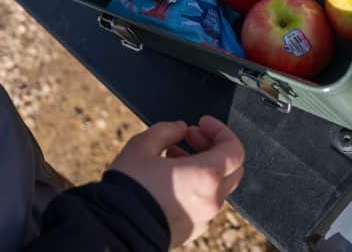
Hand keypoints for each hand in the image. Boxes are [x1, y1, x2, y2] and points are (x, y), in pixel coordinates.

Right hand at [110, 116, 245, 246]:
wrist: (117, 229)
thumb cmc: (129, 188)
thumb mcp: (142, 146)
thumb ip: (166, 131)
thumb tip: (179, 128)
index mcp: (204, 176)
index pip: (234, 149)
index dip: (220, 130)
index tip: (202, 123)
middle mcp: (211, 199)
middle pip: (231, 168)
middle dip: (213, 146)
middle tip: (190, 136)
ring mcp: (204, 217)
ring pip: (218, 186)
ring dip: (203, 165)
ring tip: (174, 154)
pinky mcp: (193, 229)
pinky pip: (204, 202)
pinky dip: (196, 185)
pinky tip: (171, 179)